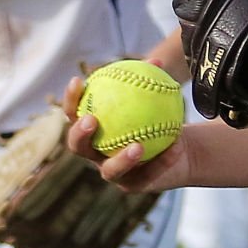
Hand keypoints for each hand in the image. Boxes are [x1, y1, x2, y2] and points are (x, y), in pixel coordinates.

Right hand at [63, 76, 192, 192]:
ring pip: (111, 171)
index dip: (71, 100)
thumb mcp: (155, 98)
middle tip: (92, 119)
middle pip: (78, 147)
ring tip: (136, 146)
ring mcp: (113, 173)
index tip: (78, 81)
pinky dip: (163, 159)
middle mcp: (96, 153)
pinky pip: (148, 173)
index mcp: (92, 131)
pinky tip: (175, 146)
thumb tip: (156, 61)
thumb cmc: (158, 117)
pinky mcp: (134, 186)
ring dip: (122, 159)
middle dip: (80, 135)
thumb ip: (150, 82)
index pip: (74, 114)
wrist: (177, 148)